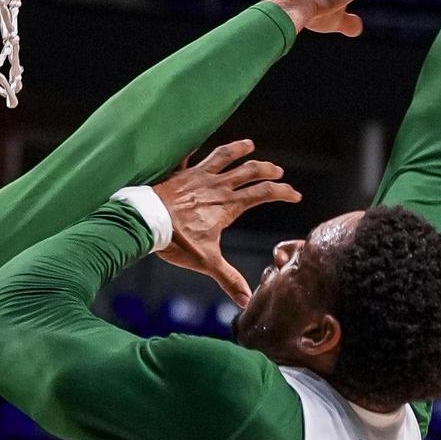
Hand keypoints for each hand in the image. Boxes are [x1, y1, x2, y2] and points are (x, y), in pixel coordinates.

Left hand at [153, 141, 299, 305]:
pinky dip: (190, 148)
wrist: (145, 223)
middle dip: (267, 170)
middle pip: (249, 171)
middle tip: (278, 170)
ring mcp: (197, 177)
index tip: (295, 194)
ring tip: (249, 144)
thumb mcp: (206, 262)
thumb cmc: (176, 242)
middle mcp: (216, 187)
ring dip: (238, 149)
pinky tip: (191, 139)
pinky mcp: (178, 174)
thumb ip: (228, 279)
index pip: (263, 193)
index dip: (282, 192)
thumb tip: (246, 301)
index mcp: (227, 205)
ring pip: (223, 156)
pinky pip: (186, 156)